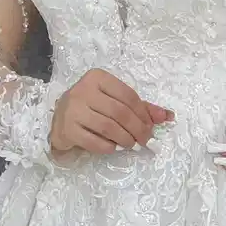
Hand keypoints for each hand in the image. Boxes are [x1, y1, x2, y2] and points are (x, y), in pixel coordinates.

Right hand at [50, 68, 172, 154]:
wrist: (58, 121)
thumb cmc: (90, 108)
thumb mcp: (113, 101)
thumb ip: (139, 107)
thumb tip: (167, 116)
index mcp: (97, 78)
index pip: (128, 95)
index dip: (144, 113)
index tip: (152, 126)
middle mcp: (83, 90)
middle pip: (120, 112)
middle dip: (138, 129)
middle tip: (146, 140)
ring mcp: (73, 110)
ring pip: (108, 127)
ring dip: (126, 139)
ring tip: (132, 144)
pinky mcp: (67, 129)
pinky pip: (94, 141)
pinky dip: (109, 147)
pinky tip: (114, 148)